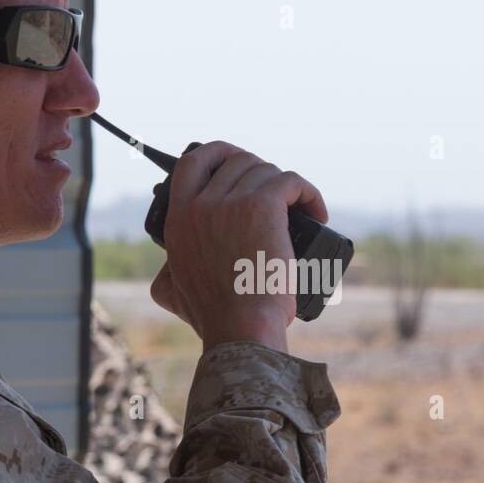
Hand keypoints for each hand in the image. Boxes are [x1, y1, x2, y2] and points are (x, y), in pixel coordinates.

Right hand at [148, 141, 327, 352]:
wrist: (240, 328)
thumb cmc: (215, 318)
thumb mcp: (171, 292)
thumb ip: (165, 273)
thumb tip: (167, 271)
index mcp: (179, 219)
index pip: (192, 163)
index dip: (218, 154)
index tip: (237, 163)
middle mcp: (200, 204)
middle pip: (236, 161)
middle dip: (261, 171)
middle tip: (279, 196)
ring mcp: (230, 202)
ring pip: (266, 170)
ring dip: (287, 186)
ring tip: (302, 212)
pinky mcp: (262, 206)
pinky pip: (292, 181)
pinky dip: (309, 193)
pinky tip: (318, 213)